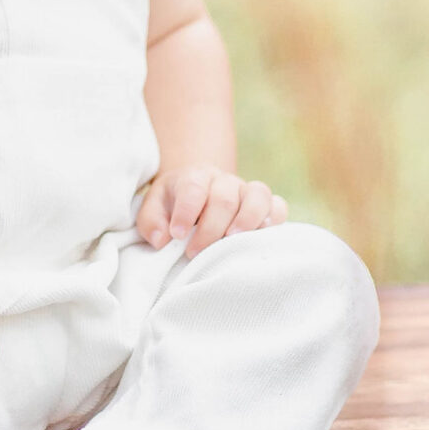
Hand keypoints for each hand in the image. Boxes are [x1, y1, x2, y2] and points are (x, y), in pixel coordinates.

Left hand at [137, 166, 286, 257]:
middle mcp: (223, 180)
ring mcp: (247, 191)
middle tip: (194, 252)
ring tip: (231, 241)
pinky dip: (273, 218)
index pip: (193, 188)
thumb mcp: (153, 210)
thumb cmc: (172, 208)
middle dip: (210, 229)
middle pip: (224, 198)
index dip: (186, 211)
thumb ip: (151, 222)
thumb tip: (162, 239)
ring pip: (257, 196)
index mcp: (195, 176)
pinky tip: (262, 234)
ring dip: (246, 220)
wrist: (197, 197)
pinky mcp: (265, 205)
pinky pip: (278, 206)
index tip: (177, 235)